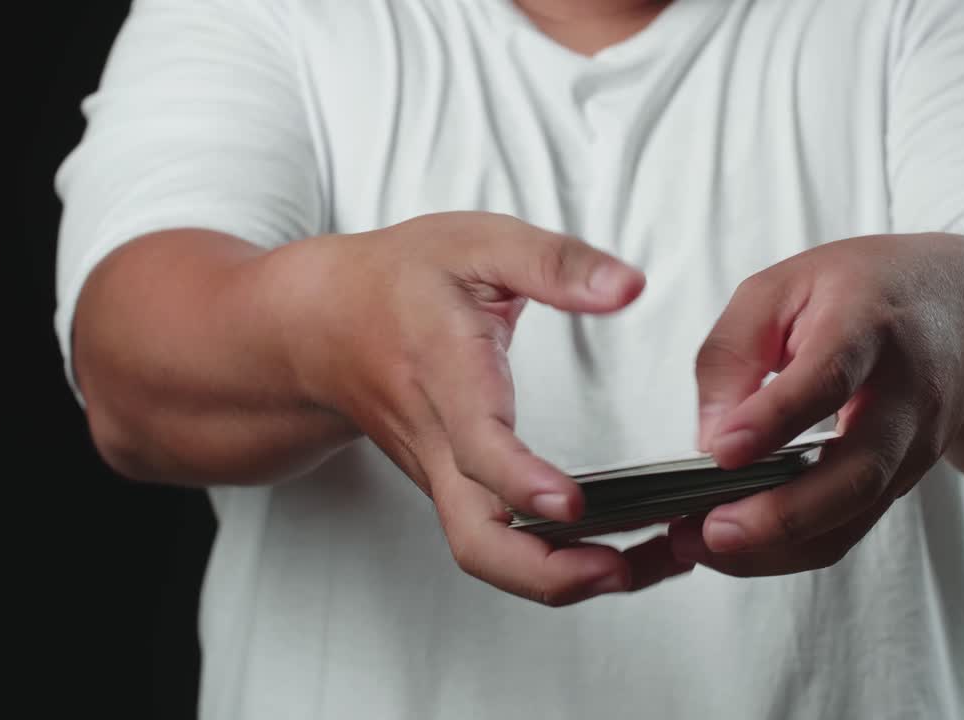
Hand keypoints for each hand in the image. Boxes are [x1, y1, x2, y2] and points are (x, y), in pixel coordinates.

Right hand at [275, 211, 692, 603]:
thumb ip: (555, 264)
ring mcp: (442, 474)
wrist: (321, 324)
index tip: (572, 504)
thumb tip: (628, 286)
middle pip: (476, 541)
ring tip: (642, 567)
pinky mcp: (452, 489)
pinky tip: (614, 550)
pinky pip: (497, 542)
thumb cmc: (400, 282)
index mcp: (447, 370)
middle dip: (548, 574)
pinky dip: (551, 562)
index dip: (521, 481)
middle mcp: (439, 440)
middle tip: (624, 568)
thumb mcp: (477, 242)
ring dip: (561, 578)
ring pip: (488, 554)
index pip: (477, 443)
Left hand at [671, 233, 963, 575]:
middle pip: (857, 471)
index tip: (720, 451)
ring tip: (704, 544)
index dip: (775, 419)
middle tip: (710, 529)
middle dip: (781, 514)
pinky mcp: (902, 483)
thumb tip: (709, 437)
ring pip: (853, 516)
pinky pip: (847, 529)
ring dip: (776, 545)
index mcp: (869, 325)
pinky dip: (788, 549)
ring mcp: (912, 448)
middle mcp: (905, 394)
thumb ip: (733, 352)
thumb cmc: (858, 293)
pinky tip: (734, 544)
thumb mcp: (782, 288)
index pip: (829, 377)